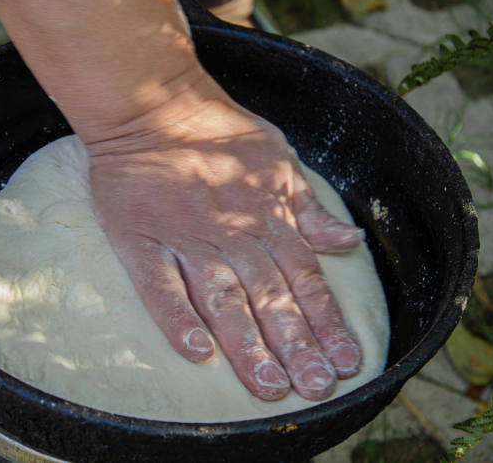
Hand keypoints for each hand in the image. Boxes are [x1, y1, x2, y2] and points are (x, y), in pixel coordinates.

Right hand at [87, 71, 364, 400]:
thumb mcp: (281, 161)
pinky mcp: (142, 239)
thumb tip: (350, 243)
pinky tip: (197, 351)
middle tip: (313, 388)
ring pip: (223, 298)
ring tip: (266, 385)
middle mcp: (233, 233)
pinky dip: (177, 317)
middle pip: (271, 297)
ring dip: (247, 343)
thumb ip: (311, 209)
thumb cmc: (220, 132)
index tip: (345, 362)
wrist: (155, 105)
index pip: (306, 279)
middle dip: (296, 346)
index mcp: (269, 217)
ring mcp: (187, 238)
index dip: (327, 323)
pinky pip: (160, 285)